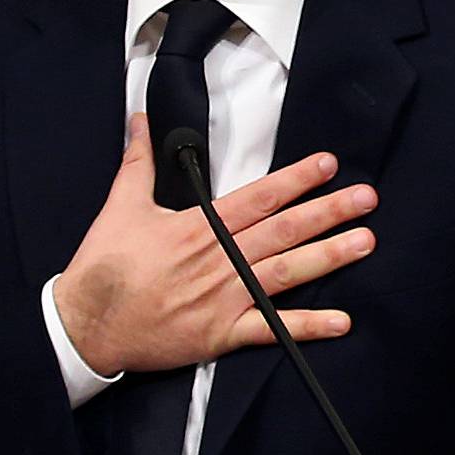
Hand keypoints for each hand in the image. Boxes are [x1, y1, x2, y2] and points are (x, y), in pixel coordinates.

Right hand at [53, 114, 375, 376]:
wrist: (88, 323)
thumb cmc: (105, 265)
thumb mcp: (121, 204)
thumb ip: (138, 161)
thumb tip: (139, 120)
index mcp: (200, 227)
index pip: (259, 197)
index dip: (296, 179)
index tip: (328, 165)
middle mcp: (220, 260)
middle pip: (284, 231)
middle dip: (328, 212)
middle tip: (367, 198)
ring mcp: (224, 298)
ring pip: (287, 273)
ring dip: (329, 257)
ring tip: (364, 242)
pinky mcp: (221, 335)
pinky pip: (271, 331)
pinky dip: (306, 327)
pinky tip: (341, 320)